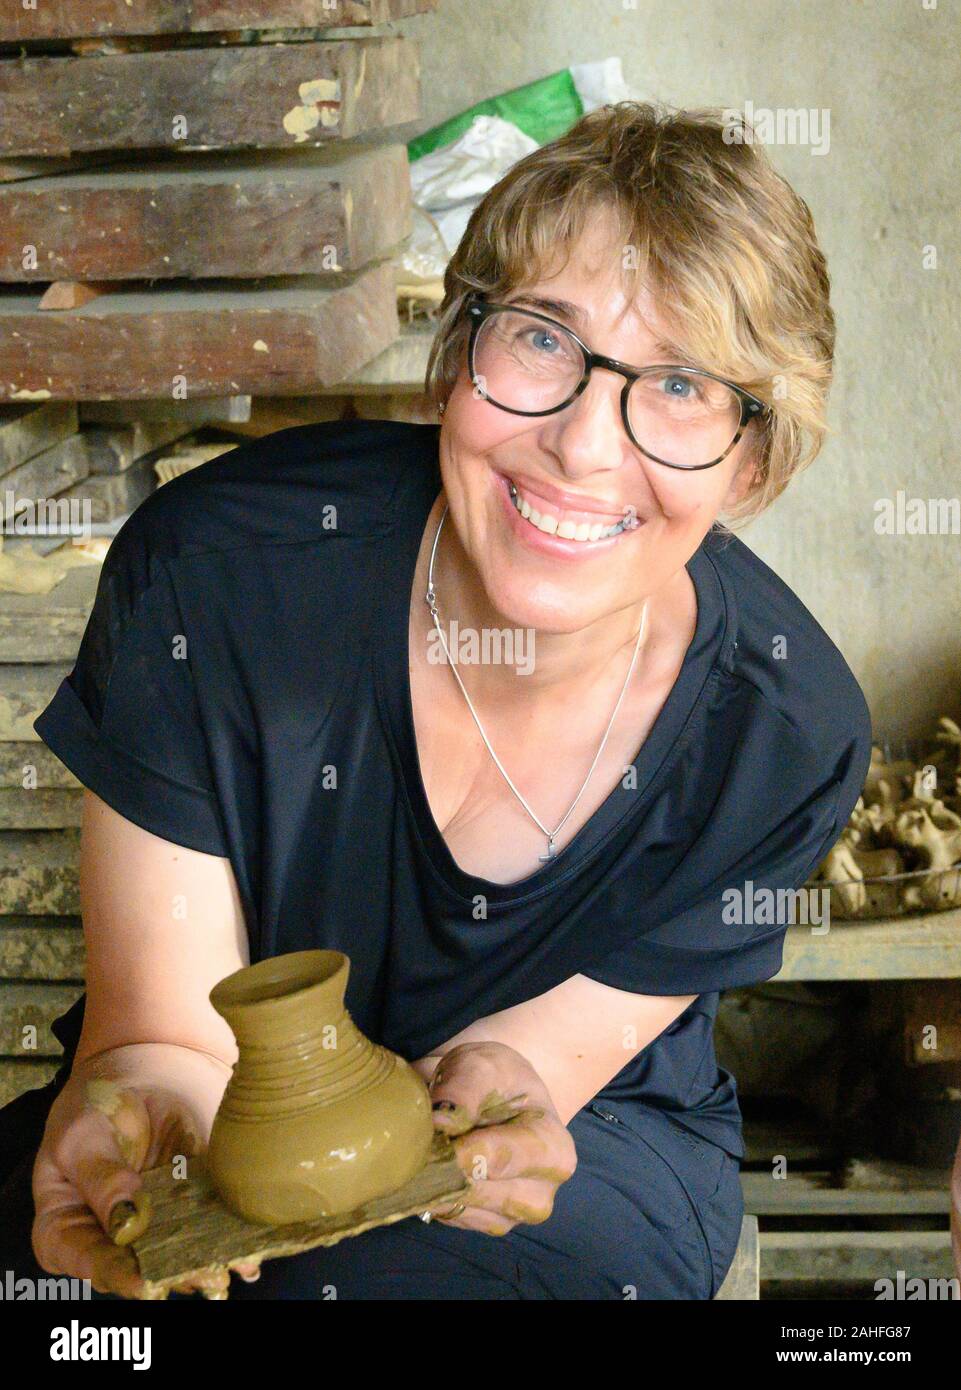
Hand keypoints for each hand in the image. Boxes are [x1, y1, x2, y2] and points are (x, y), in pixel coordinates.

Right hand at [32, 1072, 260, 1298]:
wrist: (144, 1073)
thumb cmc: (95, 1105)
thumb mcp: (85, 1134)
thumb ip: (102, 1177)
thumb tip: (126, 1224)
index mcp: (64, 1226)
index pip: (85, 1260)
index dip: (113, 1274)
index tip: (143, 1283)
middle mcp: (107, 1239)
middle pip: (135, 1267)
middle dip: (170, 1273)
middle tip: (203, 1276)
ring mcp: (150, 1228)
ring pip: (175, 1255)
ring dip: (205, 1265)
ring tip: (230, 1266)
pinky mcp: (187, 1211)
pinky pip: (206, 1232)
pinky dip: (226, 1243)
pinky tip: (247, 1255)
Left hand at [425, 1042, 576, 1236]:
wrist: (497, 1096)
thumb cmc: (498, 1078)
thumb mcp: (485, 1064)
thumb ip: (465, 1086)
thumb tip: (440, 1121)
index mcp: (553, 1150)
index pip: (501, 1160)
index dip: (461, 1150)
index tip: (433, 1132)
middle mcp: (540, 1192)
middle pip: (477, 1189)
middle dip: (440, 1163)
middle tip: (418, 1135)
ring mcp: (512, 1214)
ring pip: (457, 1206)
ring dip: (431, 1177)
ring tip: (424, 1143)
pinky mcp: (483, 1223)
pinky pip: (447, 1214)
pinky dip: (430, 1189)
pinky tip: (430, 1162)